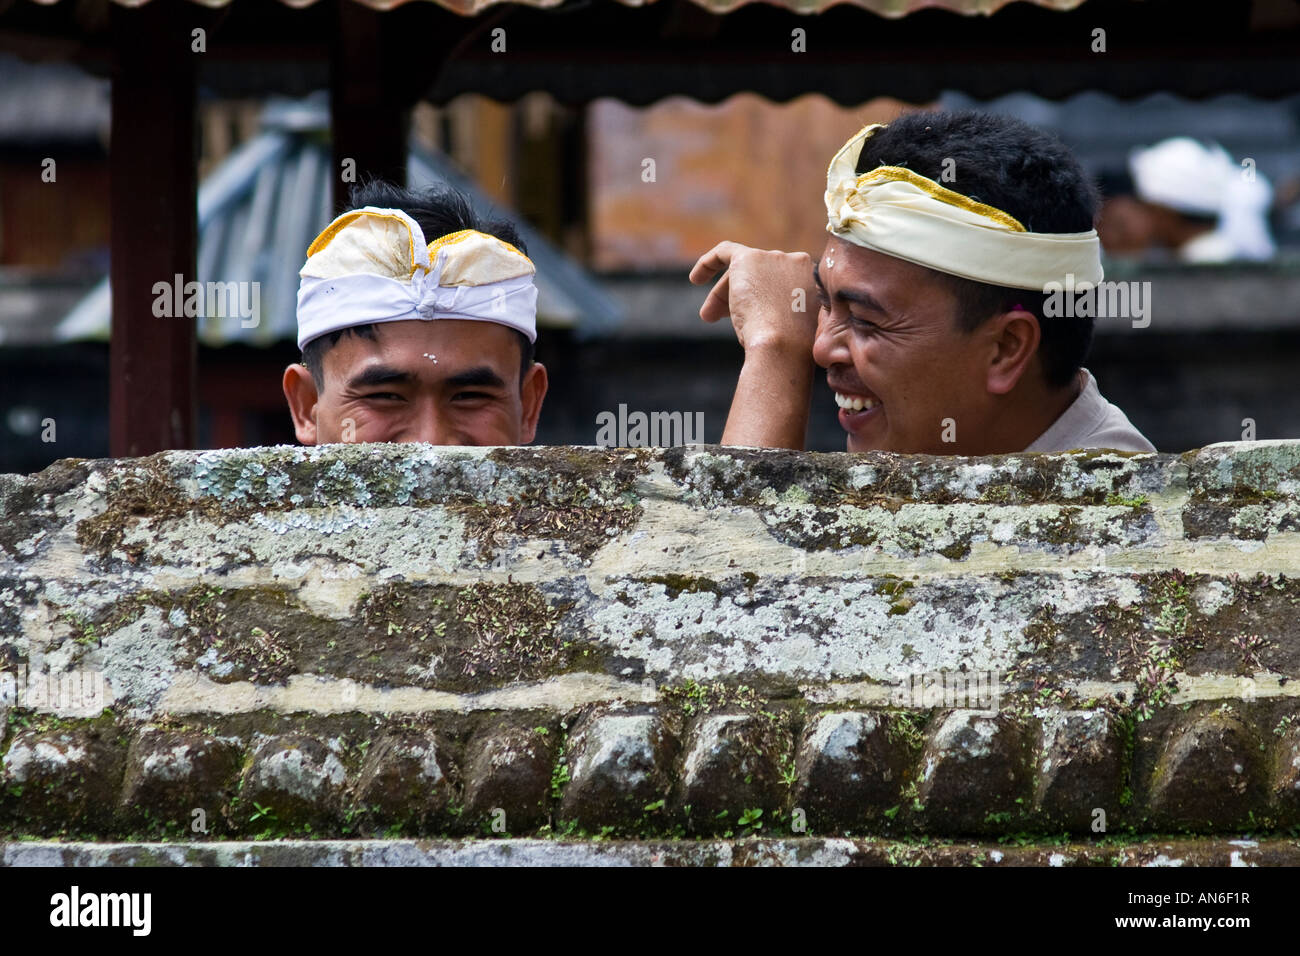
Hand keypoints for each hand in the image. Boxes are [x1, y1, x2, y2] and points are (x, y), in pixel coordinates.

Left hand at [688, 241, 818, 448]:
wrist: (783, 346)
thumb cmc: (792, 351)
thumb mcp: (797, 332)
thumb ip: (788, 318)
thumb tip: (766, 328)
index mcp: (814, 281)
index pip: (781, 284)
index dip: (760, 300)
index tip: (744, 319)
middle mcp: (797, 263)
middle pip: (760, 277)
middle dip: (736, 297)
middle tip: (715, 319)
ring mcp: (774, 258)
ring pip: (742, 272)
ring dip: (723, 294)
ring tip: (707, 317)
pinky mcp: (750, 258)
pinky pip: (726, 251)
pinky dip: (709, 262)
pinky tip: (695, 279)